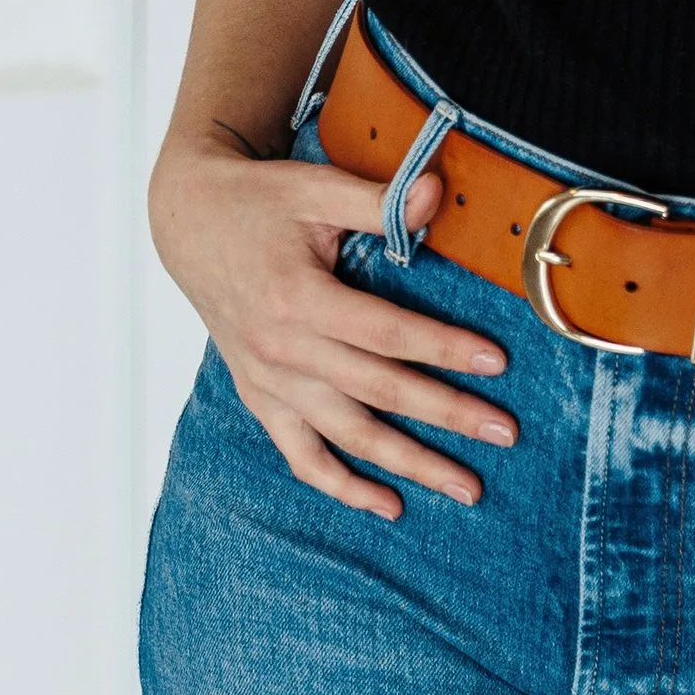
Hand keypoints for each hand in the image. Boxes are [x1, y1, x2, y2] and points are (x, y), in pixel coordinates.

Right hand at [149, 135, 513, 517]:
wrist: (190, 223)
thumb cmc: (259, 203)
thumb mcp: (317, 189)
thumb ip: (380, 203)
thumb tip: (436, 191)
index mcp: (298, 298)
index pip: (386, 334)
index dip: (444, 348)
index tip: (498, 362)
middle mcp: (282, 350)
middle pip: (378, 393)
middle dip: (447, 415)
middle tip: (504, 433)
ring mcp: (269, 382)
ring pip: (348, 436)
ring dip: (410, 465)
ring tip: (465, 487)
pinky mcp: (260, 399)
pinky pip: (302, 456)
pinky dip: (343, 485)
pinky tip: (389, 505)